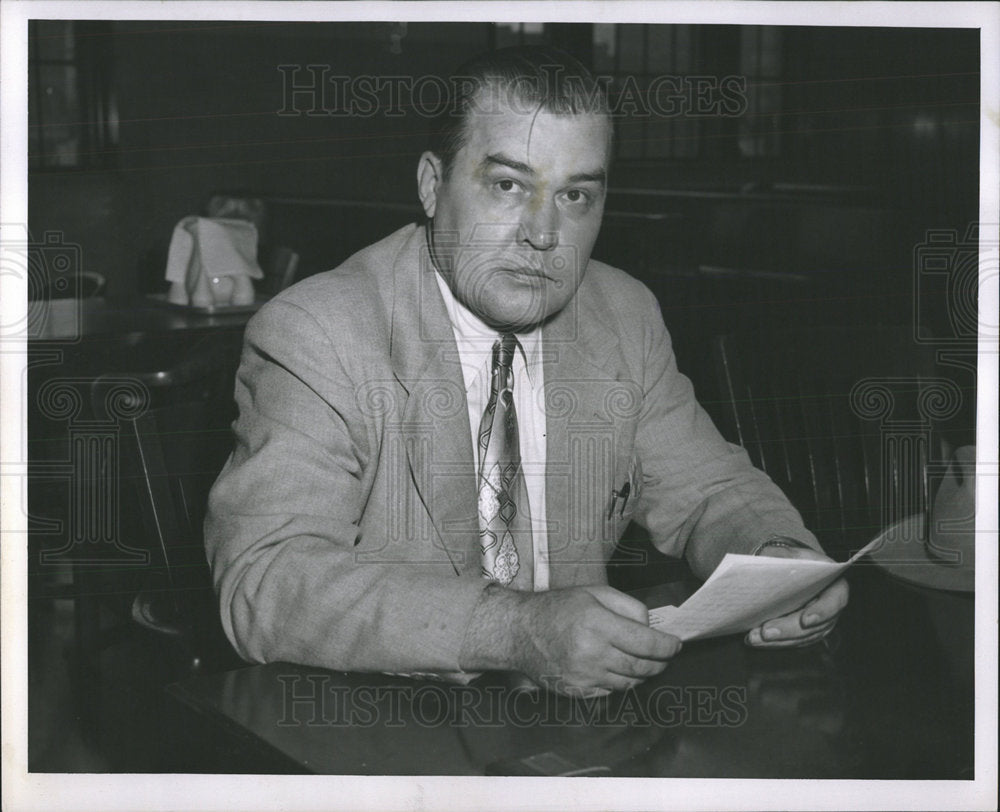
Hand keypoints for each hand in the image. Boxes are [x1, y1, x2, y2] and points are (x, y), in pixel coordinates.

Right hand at [461, 584, 681, 696]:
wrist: (520, 632)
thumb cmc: (557, 608)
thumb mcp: (594, 592)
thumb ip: (628, 606)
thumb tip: (650, 626)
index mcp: (597, 624)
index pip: (646, 643)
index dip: (667, 647)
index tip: (675, 645)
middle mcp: (592, 653)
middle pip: (642, 667)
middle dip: (660, 662)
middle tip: (665, 655)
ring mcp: (584, 676)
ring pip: (630, 683)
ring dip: (642, 674)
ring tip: (642, 661)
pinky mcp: (577, 691)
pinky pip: (611, 692)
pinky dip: (621, 682)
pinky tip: (616, 668)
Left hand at [744, 546, 848, 648]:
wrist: (795, 571)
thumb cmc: (798, 562)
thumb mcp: (795, 553)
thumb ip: (785, 554)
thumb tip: (771, 557)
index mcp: (835, 586)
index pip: (835, 601)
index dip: (822, 612)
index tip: (805, 620)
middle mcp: (830, 609)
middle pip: (814, 626)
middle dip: (788, 629)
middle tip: (766, 631)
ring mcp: (819, 624)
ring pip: (801, 637)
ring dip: (777, 640)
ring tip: (754, 637)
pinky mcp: (805, 632)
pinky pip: (791, 641)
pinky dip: (773, 643)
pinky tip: (755, 640)